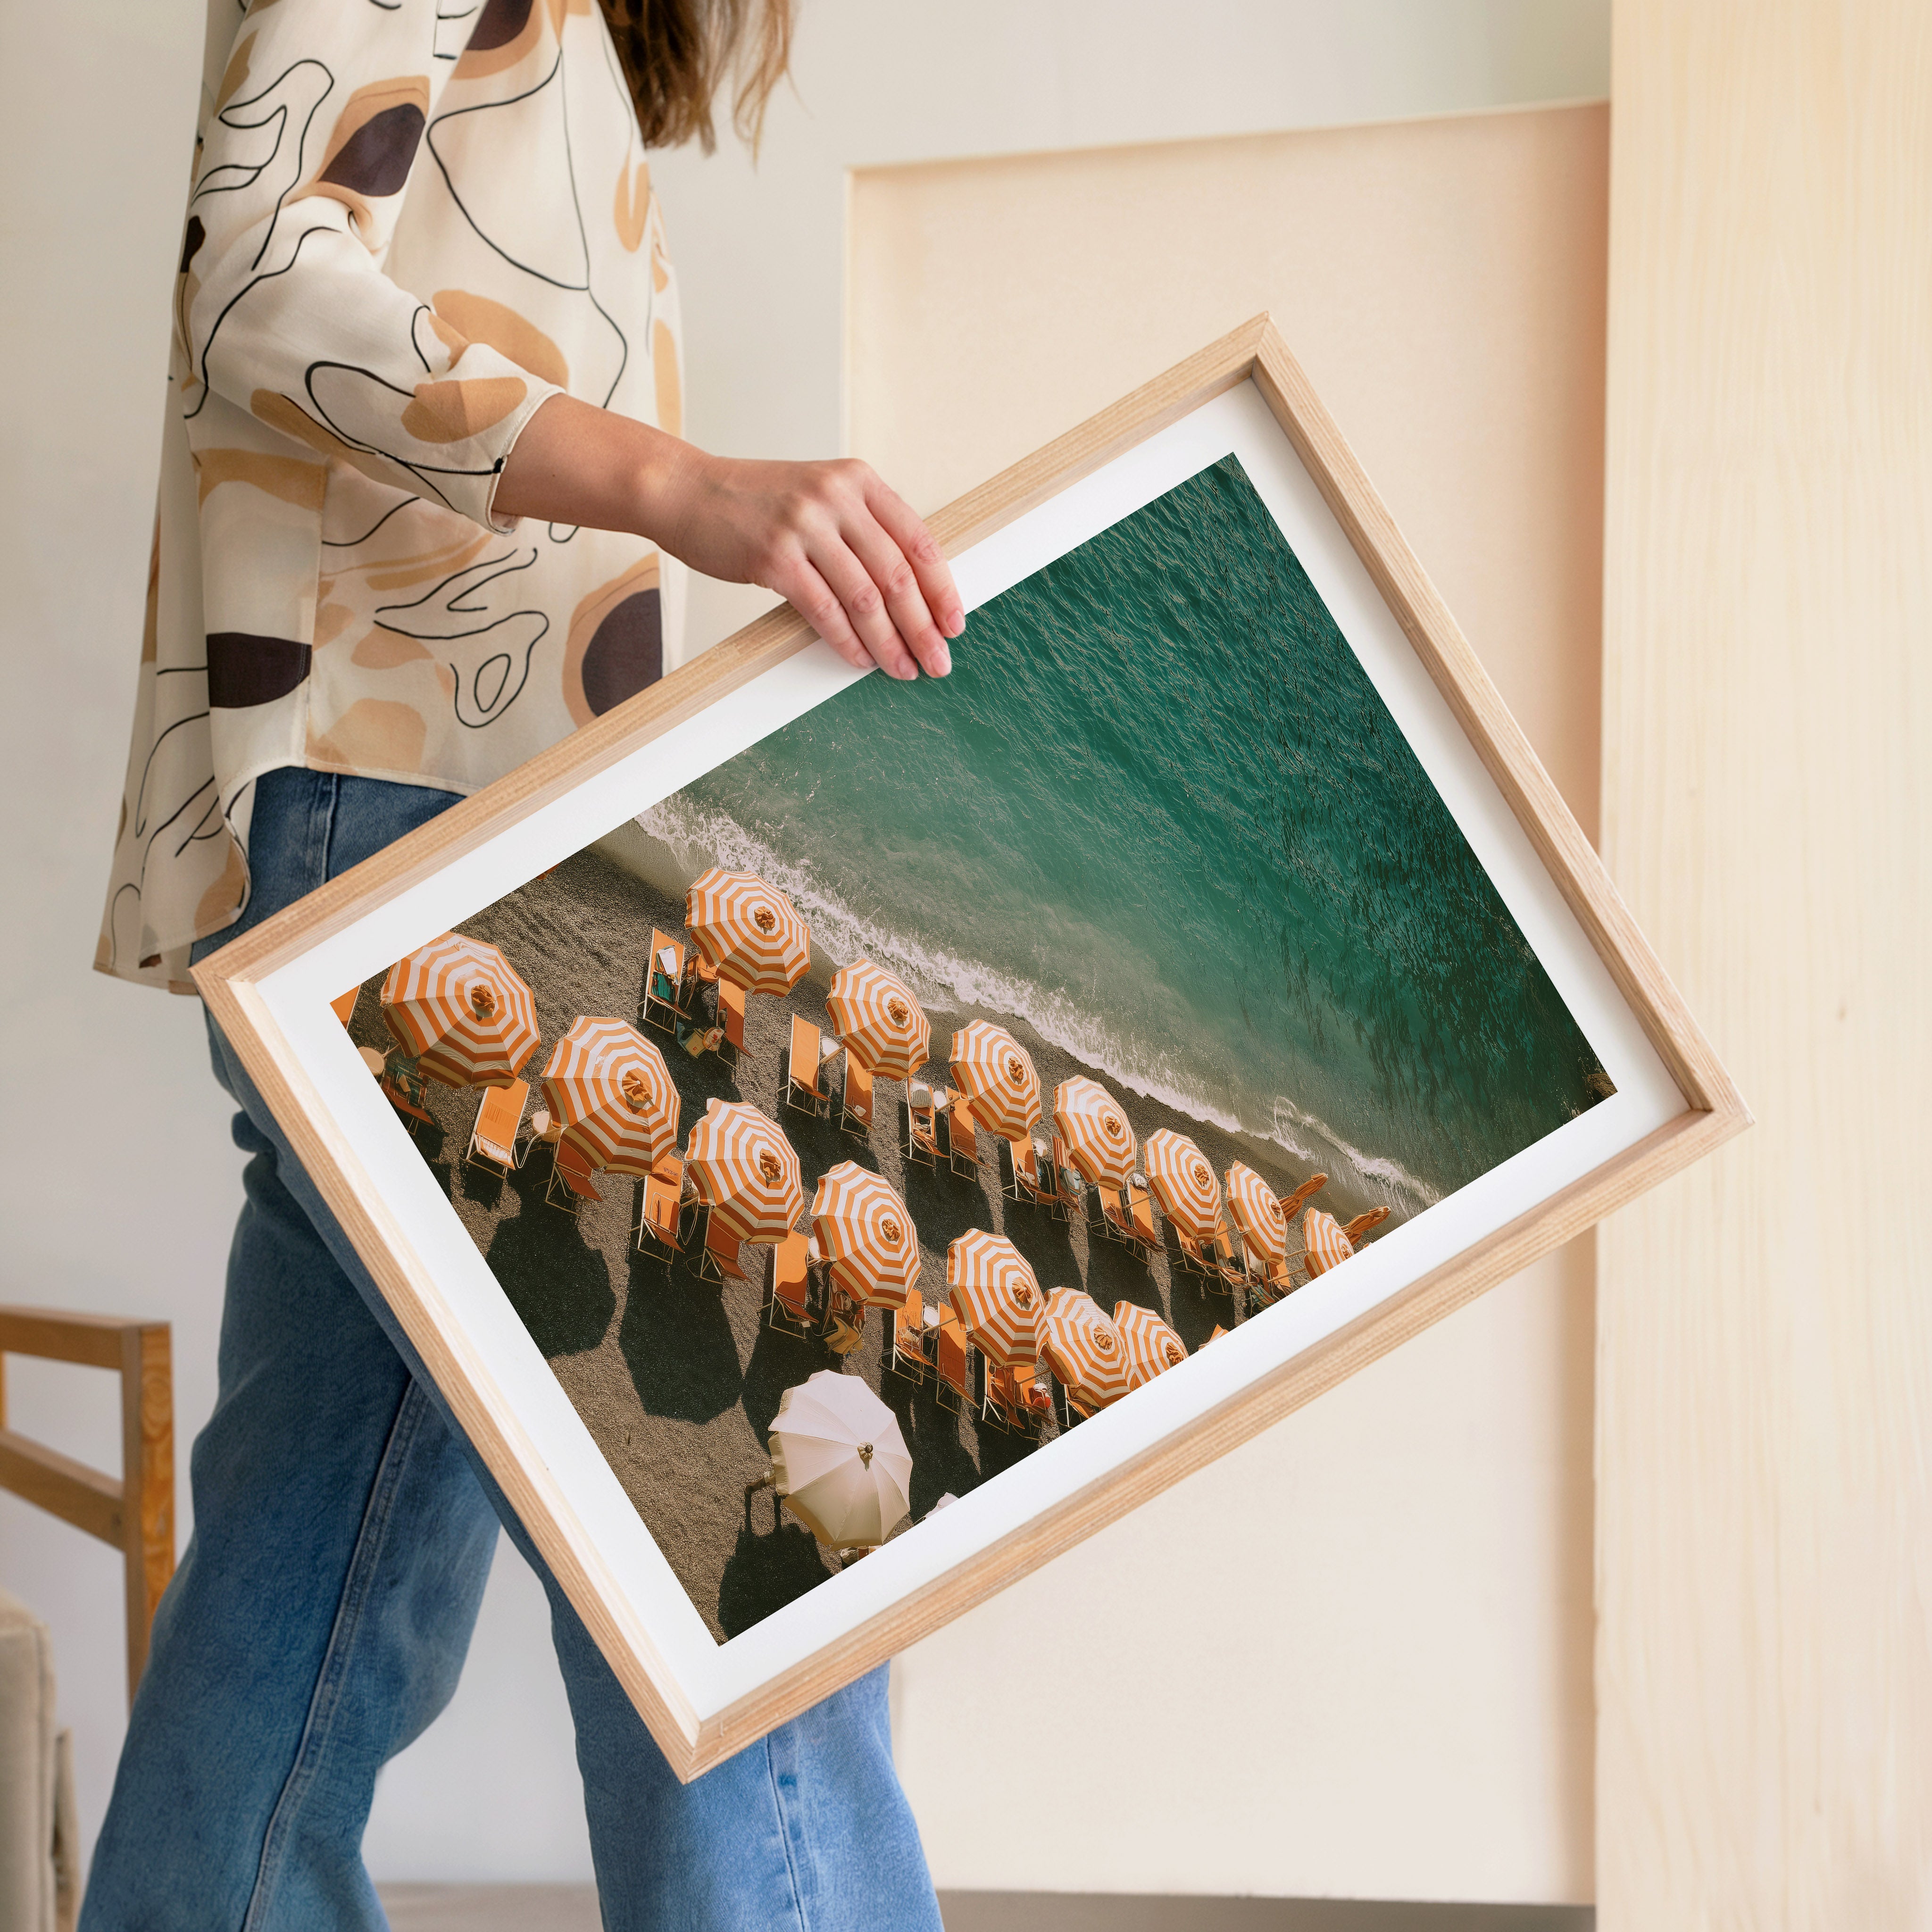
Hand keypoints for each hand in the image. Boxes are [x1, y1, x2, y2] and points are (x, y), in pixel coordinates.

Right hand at [650, 446, 963, 679]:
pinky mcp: (773, 557)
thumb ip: (861, 528)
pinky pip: (823, 609)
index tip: (955, 624)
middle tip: (938, 661)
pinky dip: (845, 641)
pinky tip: (859, 660)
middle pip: (896, 574)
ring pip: (864, 596)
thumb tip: (907, 588)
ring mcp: (803, 525)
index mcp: (857, 480)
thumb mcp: (819, 495)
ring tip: (903, 669)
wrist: (688, 491)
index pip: (917, 539)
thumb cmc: (755, 502)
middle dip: (923, 625)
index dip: (941, 588)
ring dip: (888, 641)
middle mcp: (835, 498)